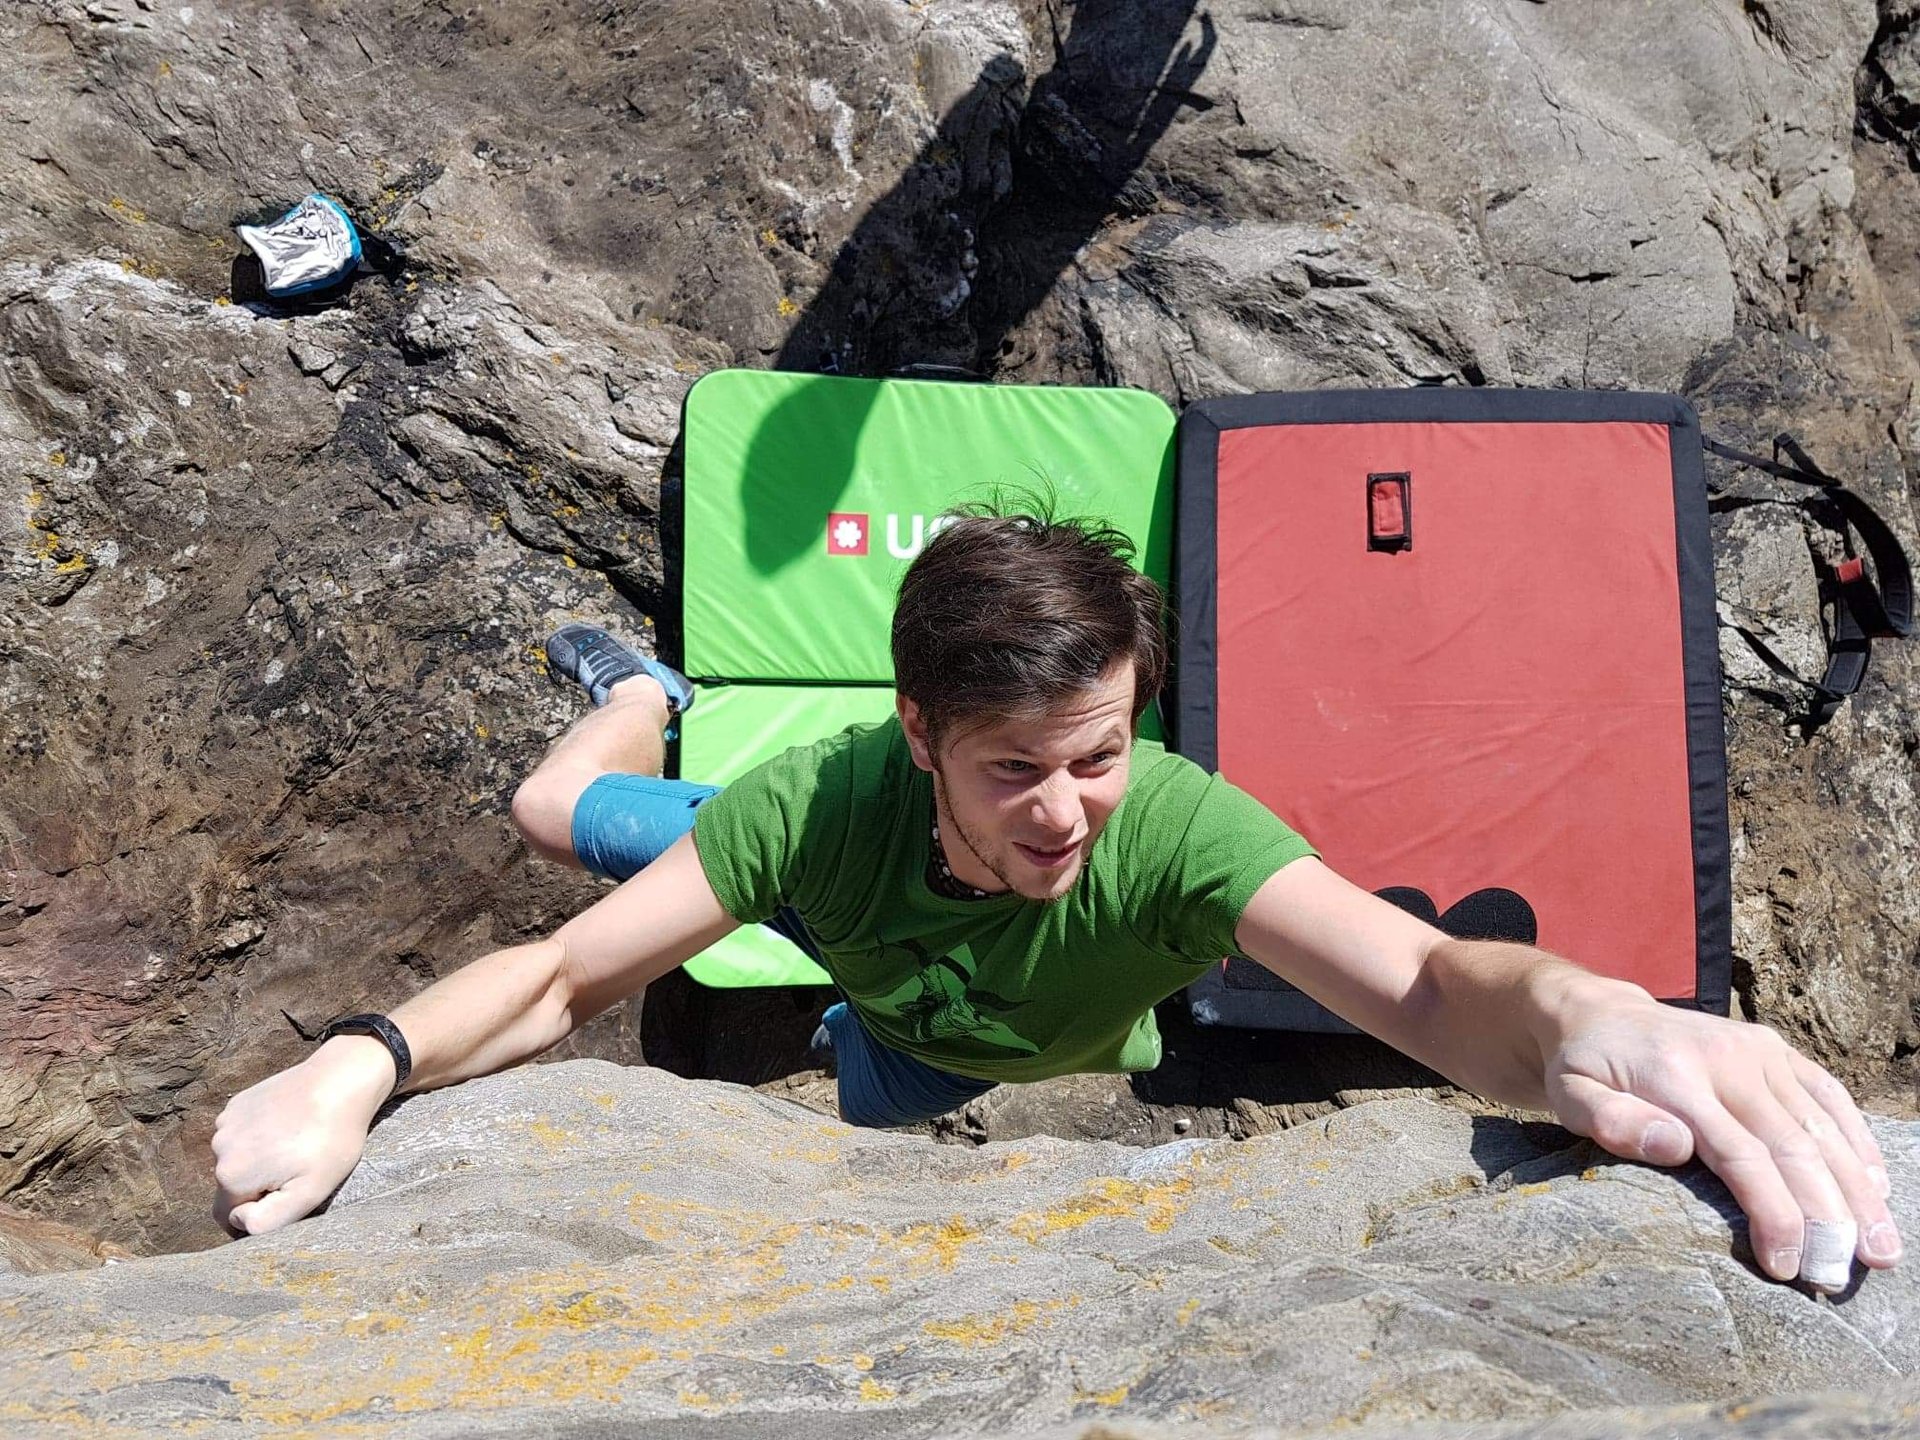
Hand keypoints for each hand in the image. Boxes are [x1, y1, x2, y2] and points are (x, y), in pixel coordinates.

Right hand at [210, 1036, 395, 1236]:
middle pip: (233, 1186)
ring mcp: (227, 1120)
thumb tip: (237, 1221)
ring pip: (238, 1158)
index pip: (230, 1216)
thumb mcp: (309, 1193)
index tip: (291, 1196)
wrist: (341, 1080)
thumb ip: (265, 1222)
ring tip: (297, 1145)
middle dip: (261, 1186)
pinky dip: (262, 1135)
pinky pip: (244, 1132)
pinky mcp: (240, 1102)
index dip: (260, 1214)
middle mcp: (219, 1147)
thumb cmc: (331, 1139)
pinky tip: (291, 1125)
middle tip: (299, 1169)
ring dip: (261, 1159)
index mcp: (230, 1175)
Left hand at [1542, 992, 1900, 1289]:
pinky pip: (1829, 1096)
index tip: (1785, 1267)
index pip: (1742, 1155)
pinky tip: (1877, 1189)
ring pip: (1823, 1127)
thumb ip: (1611, 1122)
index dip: (1772, 1214)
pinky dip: (1857, 1142)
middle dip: (1826, 1217)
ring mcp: (1759, 1050)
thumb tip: (1674, 1146)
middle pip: (1794, 1147)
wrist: (1601, 1013)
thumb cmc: (1585, 1069)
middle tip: (1839, 1275)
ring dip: (1858, 1191)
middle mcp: (1729, 1059)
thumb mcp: (1570, 1096)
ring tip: (1880, 1249)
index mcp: (1678, 1077)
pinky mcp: (1776, 1050)